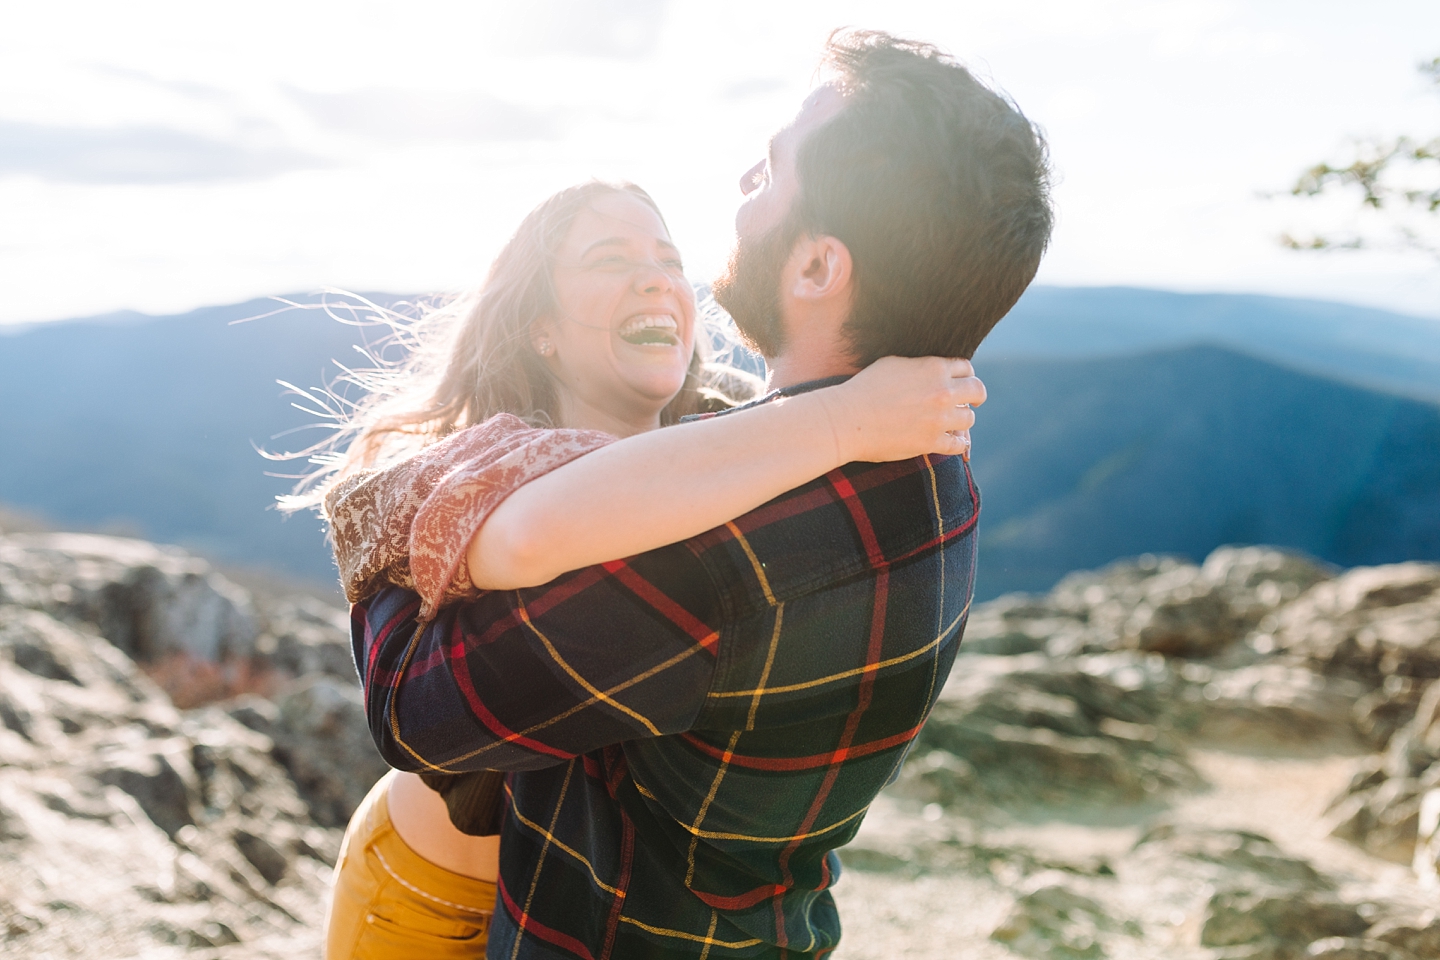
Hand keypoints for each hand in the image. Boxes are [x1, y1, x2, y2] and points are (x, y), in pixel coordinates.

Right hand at [817, 356, 984, 463]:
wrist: (847, 419)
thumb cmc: (864, 389)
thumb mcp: (893, 364)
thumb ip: (919, 365)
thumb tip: (932, 368)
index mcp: (933, 368)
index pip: (966, 368)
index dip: (965, 376)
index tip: (961, 383)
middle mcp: (942, 391)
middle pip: (978, 391)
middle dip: (975, 396)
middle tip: (971, 402)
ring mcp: (939, 418)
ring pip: (969, 419)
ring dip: (961, 421)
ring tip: (951, 424)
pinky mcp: (932, 442)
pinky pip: (959, 445)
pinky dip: (957, 444)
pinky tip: (951, 442)